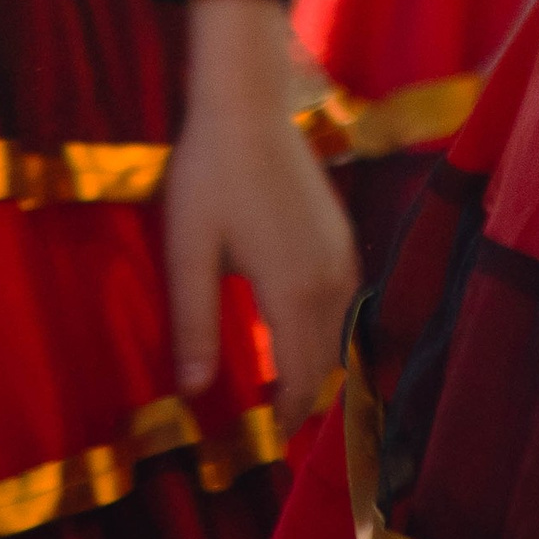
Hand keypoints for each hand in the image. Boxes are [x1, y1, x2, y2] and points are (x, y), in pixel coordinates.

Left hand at [163, 0, 357, 415]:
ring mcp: (340, 250)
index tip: (270, 435)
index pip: (299, 374)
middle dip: (305, 393)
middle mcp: (327, 277)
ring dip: (320, 359)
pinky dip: (331, 325)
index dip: (286, 411)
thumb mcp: (189, 250)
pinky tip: (303, 323)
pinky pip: (348, 298)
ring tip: (288, 379)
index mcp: (291, 289)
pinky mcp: (340, 230)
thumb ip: (194, 323)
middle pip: (326, 359)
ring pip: (342, 330)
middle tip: (277, 417)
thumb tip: (191, 392)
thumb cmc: (210, 174)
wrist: (247, 103)